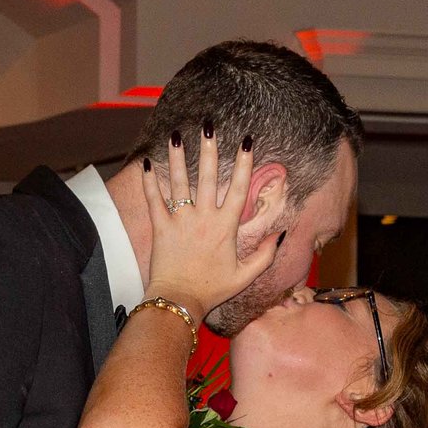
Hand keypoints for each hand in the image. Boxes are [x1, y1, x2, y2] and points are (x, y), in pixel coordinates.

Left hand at [142, 128, 278, 319]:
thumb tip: (281, 235)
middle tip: (209, 126)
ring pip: (179, 183)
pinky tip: (146, 163)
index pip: (239, 189)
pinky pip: (154, 200)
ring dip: (176, 157)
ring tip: (175, 135)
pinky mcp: (161, 228)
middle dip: (208, 149)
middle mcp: (204, 218)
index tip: (247, 141)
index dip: (245, 164)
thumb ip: (266, 255)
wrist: (180, 301)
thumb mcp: (245, 276)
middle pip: (207, 177)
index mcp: (226, 227)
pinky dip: (149, 182)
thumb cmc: (212, 290)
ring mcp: (181, 221)